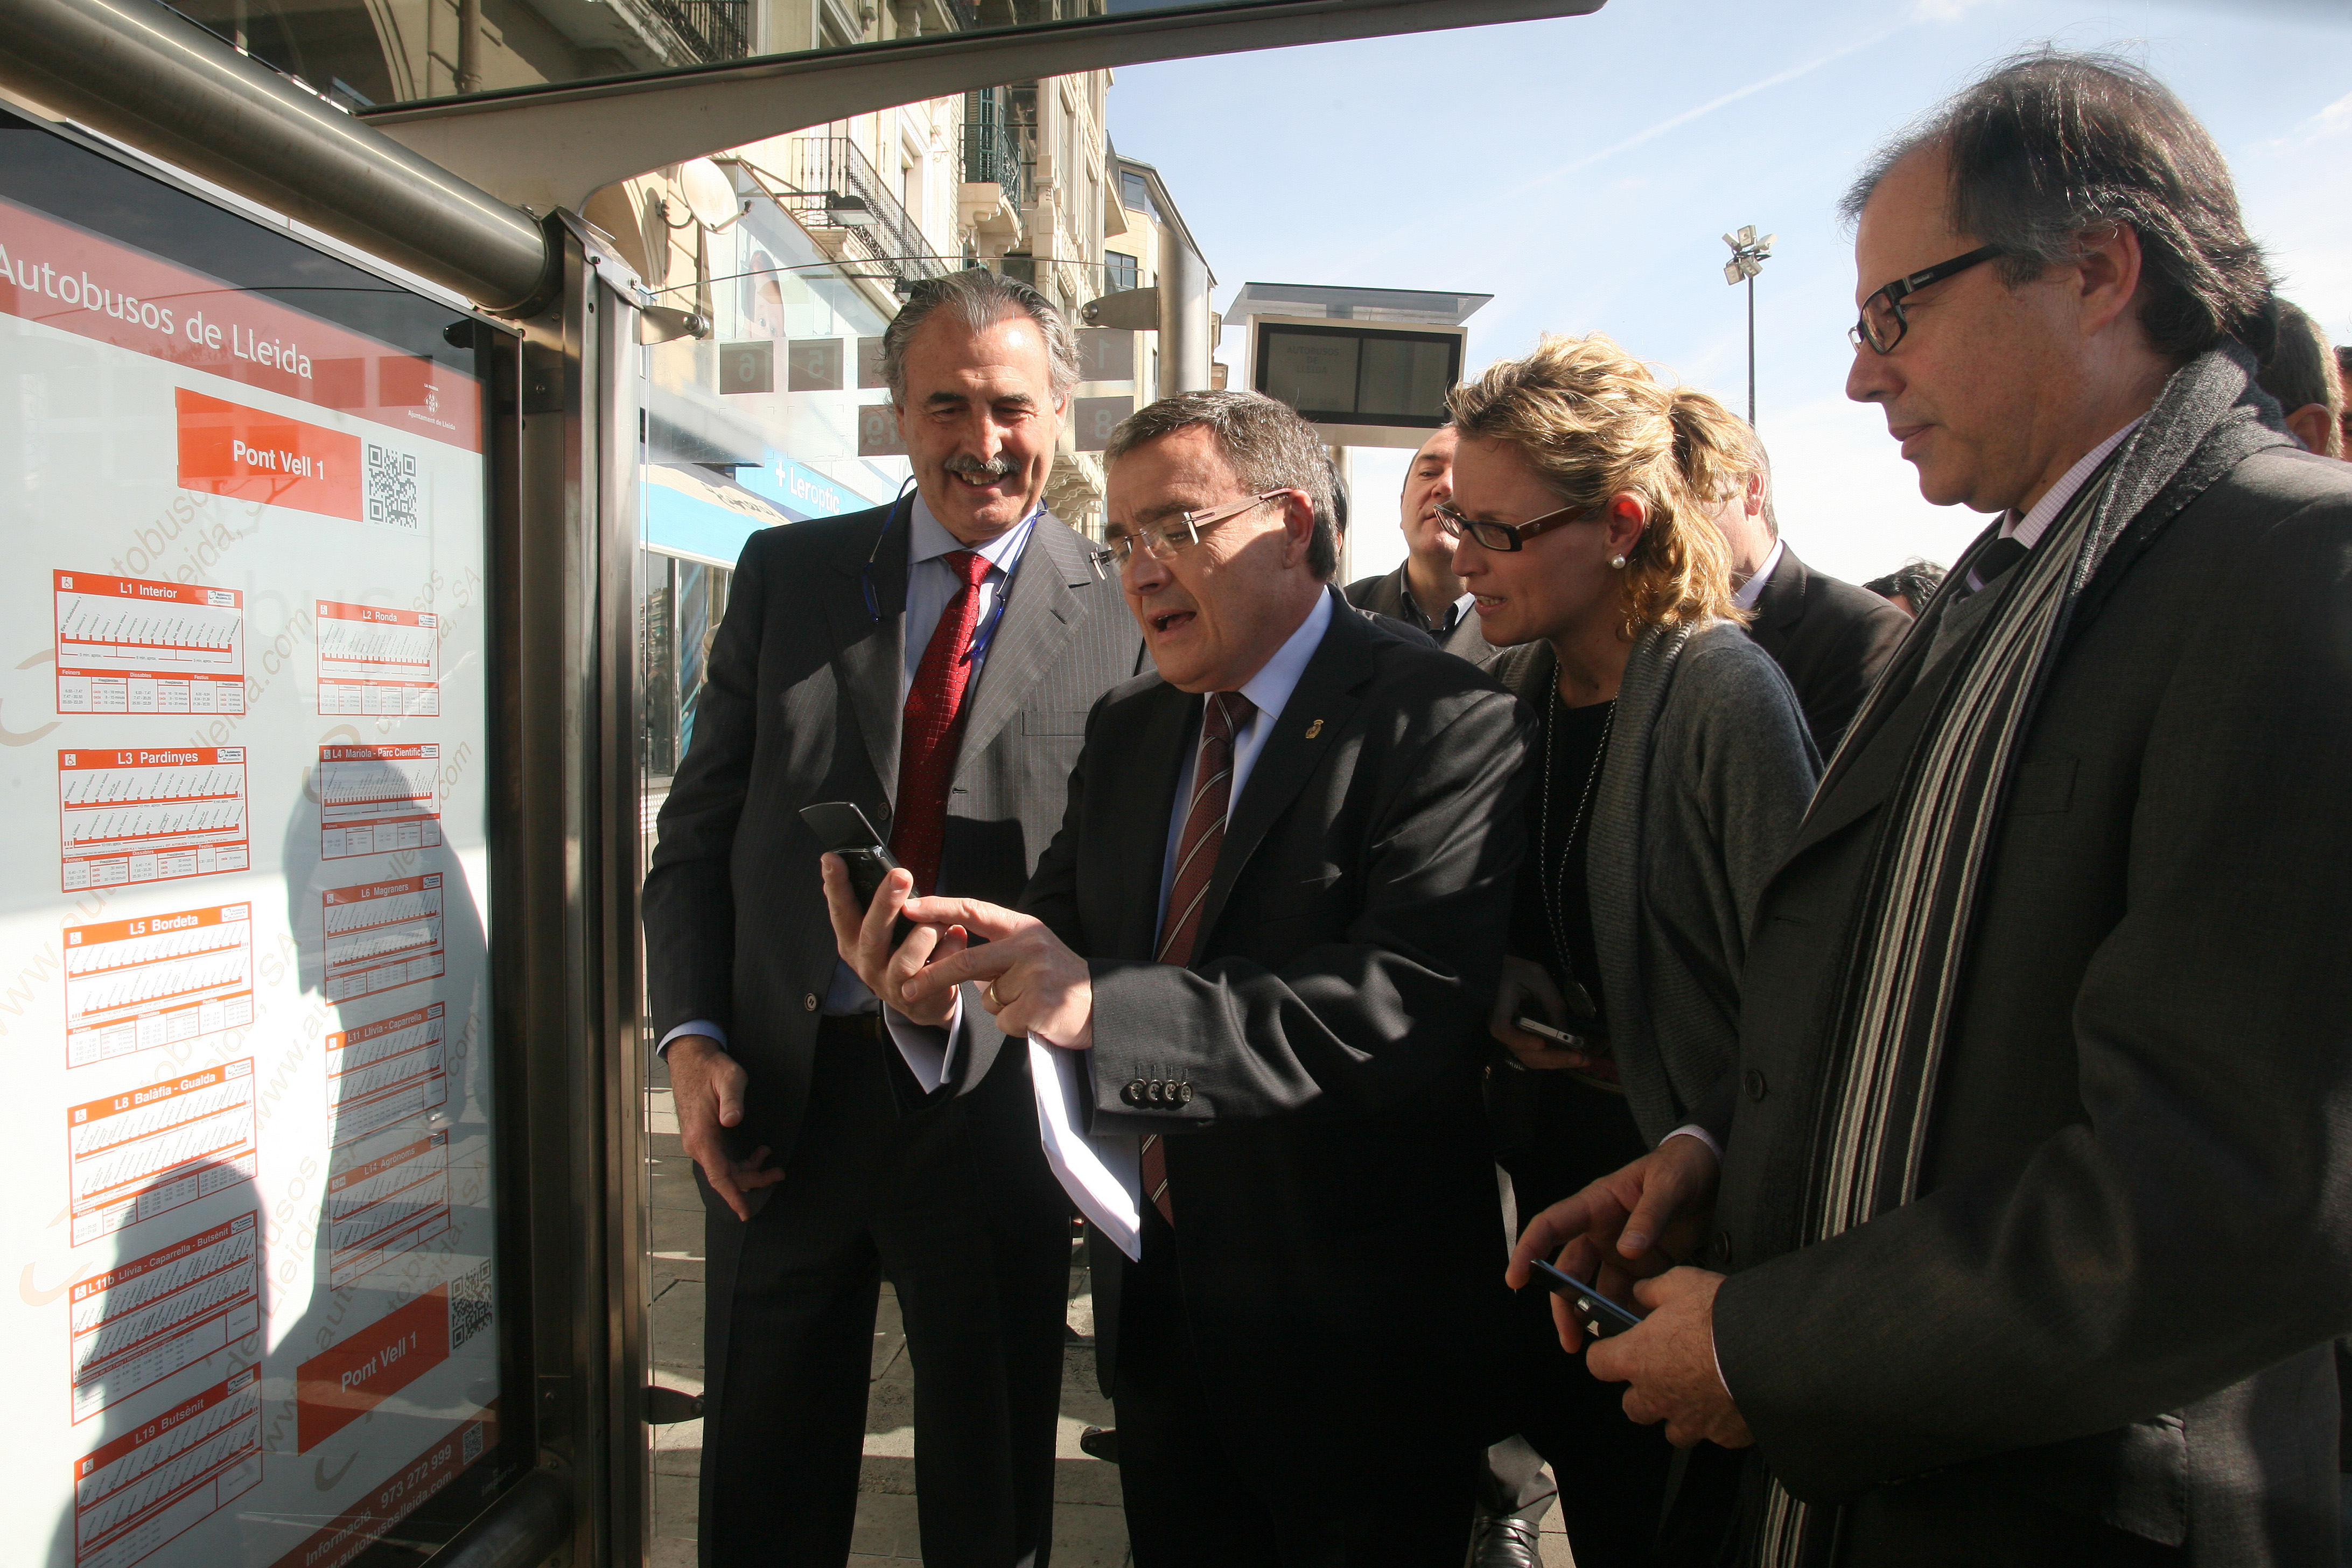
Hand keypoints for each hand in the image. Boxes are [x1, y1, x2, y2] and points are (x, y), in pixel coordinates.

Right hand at [666, 1035, 782, 1221]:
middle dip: (752, 1180)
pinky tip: (758, 1152)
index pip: (718, 1176)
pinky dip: (740, 1162)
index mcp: (702, 1137)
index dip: (733, 1195)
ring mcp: (698, 1142)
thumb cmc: (712, 1069)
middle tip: (779, 1174)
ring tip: (773, 1165)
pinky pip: (722, 1160)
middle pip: (726, 1176)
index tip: (745, 1213)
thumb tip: (732, 1121)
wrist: (692, 1059)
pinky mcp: (703, 1138)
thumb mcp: (729, 1079)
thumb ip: (732, 1101)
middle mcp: (697, 1144)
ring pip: (725, 1170)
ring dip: (749, 1171)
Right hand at [820, 854, 965, 1027]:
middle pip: (871, 932)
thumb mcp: (885, 930)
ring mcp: (887, 983)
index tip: (832, 857)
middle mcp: (865, 962)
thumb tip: (878, 869)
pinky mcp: (914, 997)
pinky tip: (958, 935)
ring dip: (929, 932)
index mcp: (853, 940)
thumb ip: (879, 906)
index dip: (836, 885)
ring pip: (905, 957)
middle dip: (885, 902)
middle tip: (900, 875)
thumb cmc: (904, 953)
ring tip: (946, 920)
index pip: (841, 909)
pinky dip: (950, 948)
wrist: (923, 1001)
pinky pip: (935, 971)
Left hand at [899, 896, 1093, 1048]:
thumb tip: (950, 949)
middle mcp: (1029, 946)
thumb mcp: (1033, 949)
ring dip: (1000, 1007)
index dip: (939, 908)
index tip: (909, 909)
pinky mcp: (1037, 1005)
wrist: (1101, 1006)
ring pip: (987, 997)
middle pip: (967, 960)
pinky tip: (1035, 1018)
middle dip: (932, 977)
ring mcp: (1034, 976)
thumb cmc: (1060, 979)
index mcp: (1024, 928)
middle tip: (907, 988)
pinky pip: (1003, 1019)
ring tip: (1029, 1002)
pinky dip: (1013, 1024)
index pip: (974, 910)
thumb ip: (998, 947)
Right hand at [1491, 955, 1595, 1070]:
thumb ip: (1551, 1004)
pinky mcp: (1519, 1039)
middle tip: (1580, 1057)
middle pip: (1523, 1052)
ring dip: (1556, 1062)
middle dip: (1554, 1058)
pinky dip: (1552, 1058)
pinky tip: (1570, 1055)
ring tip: (1581, 1059)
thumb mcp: (1537, 978)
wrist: (1502, 972)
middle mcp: (1501, 1027)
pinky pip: (1533, 1055)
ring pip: (1530, 1058)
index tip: (1540, 1043)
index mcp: (1499, 1007)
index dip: (1520, 1040)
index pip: (1502, 1030)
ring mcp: (1509, 1037)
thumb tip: (1567, 1033)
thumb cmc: (1516, 970)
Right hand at [1506, 1134, 1718, 1349]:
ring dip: (1595, 1316)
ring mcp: (1620, 1250)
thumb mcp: (1667, 1185)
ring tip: (1605, 1346)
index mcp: (1597, 1204)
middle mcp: (1601, 1230)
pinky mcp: (1644, 1265)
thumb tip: (1627, 1251)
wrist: (1712, 1171)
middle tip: (1570, 1340)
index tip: (1516, 1278)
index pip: (1551, 1225)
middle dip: (1564, 1306)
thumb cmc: (1682, 1166)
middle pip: (1570, 1271)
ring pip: (1595, 1288)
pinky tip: (1635, 1334)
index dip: (1529, 1249)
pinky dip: (1628, 1314)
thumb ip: (1649, 1216)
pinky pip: (1628, 1294)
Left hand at [1585, 1268, 1751, 1448]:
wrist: (1769, 1351)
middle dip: (1644, 1392)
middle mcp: (1657, 1396)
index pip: (1598, 1364)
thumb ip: (1654, 1291)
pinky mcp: (1722, 1436)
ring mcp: (1689, 1421)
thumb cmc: (1721, 1318)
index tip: (1615, 1347)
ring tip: (1699, 1390)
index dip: (1605, 1354)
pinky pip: (1712, 1434)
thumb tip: (1642, 1293)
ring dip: (1679, 1413)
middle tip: (1665, 1370)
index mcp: (1637, 1359)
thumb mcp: (1681, 1283)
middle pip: (1632, 1406)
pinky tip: (1729, 1400)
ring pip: (1672, 1429)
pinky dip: (1717, 1422)